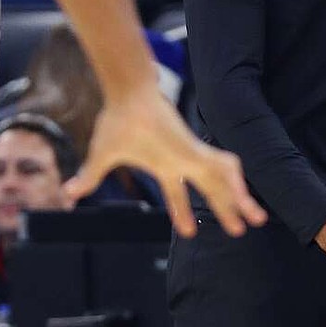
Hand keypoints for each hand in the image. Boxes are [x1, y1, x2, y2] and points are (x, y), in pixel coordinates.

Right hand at [64, 89, 266, 237]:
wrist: (127, 94)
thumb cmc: (116, 120)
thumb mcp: (102, 156)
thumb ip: (89, 177)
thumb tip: (67, 195)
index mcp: (164, 165)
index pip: (177, 194)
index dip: (182, 212)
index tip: (189, 232)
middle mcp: (183, 162)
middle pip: (210, 191)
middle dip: (225, 210)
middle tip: (240, 231)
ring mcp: (192, 155)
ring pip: (223, 182)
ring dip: (240, 200)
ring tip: (258, 219)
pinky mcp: (196, 148)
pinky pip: (222, 167)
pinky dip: (235, 181)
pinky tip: (245, 196)